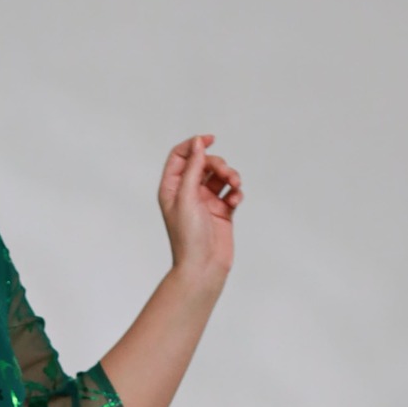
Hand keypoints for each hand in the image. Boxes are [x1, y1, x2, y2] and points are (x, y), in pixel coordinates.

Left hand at [157, 133, 242, 285]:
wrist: (203, 267)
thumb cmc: (188, 237)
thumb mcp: (186, 197)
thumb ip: (193, 168)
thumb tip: (198, 143)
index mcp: (172, 188)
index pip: (180, 156)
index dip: (194, 145)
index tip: (210, 140)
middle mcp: (187, 193)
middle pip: (204, 163)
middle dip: (218, 164)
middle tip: (226, 175)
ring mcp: (205, 202)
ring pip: (220, 176)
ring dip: (230, 176)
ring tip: (235, 187)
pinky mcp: (221, 211)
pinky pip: (231, 192)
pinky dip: (235, 192)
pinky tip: (235, 200)